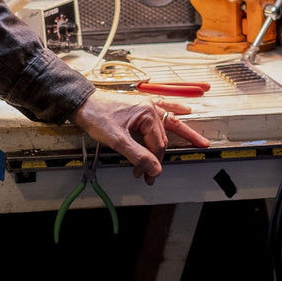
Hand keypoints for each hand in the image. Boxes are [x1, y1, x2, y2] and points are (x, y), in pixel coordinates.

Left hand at [71, 90, 209, 185]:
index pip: (157, 145)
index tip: (147, 176)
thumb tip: (154, 169)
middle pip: (162, 138)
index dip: (152, 163)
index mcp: (146, 112)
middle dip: (158, 158)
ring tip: (199, 141)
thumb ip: (137, 155)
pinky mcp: (139, 107)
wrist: (81, 104)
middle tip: (153, 175)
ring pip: (168, 123)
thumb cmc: (96, 116)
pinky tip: (184, 110)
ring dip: (178, 136)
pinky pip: (161, 109)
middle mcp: (149, 107)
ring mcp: (145, 106)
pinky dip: (173, 110)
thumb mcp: (117, 140)